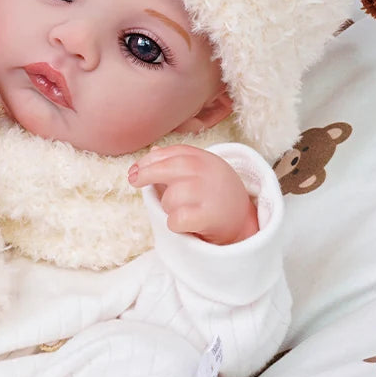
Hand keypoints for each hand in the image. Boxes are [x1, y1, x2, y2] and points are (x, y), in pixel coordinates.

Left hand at [129, 145, 257, 244]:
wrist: (242, 220)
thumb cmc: (214, 194)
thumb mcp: (200, 172)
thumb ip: (176, 162)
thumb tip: (152, 152)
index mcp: (204, 159)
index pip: (172, 153)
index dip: (149, 160)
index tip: (135, 169)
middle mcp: (207, 172)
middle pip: (167, 168)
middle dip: (146, 173)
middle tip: (133, 180)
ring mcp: (208, 193)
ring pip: (169, 198)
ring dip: (168, 207)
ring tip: (182, 210)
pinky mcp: (208, 216)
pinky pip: (175, 219)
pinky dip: (174, 224)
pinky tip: (185, 224)